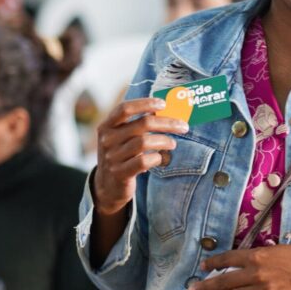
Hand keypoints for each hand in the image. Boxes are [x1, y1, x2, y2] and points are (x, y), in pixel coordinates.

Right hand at [93, 98, 189, 215]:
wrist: (107, 186)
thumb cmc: (122, 155)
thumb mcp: (122, 138)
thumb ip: (137, 125)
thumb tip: (164, 110)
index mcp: (107, 126)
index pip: (125, 108)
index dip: (145, 103)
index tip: (163, 104)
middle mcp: (107, 139)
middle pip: (143, 124)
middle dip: (167, 123)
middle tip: (183, 126)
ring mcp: (112, 157)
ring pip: (145, 142)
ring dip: (164, 141)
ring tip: (172, 143)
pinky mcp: (120, 173)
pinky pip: (143, 161)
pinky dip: (157, 158)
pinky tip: (161, 158)